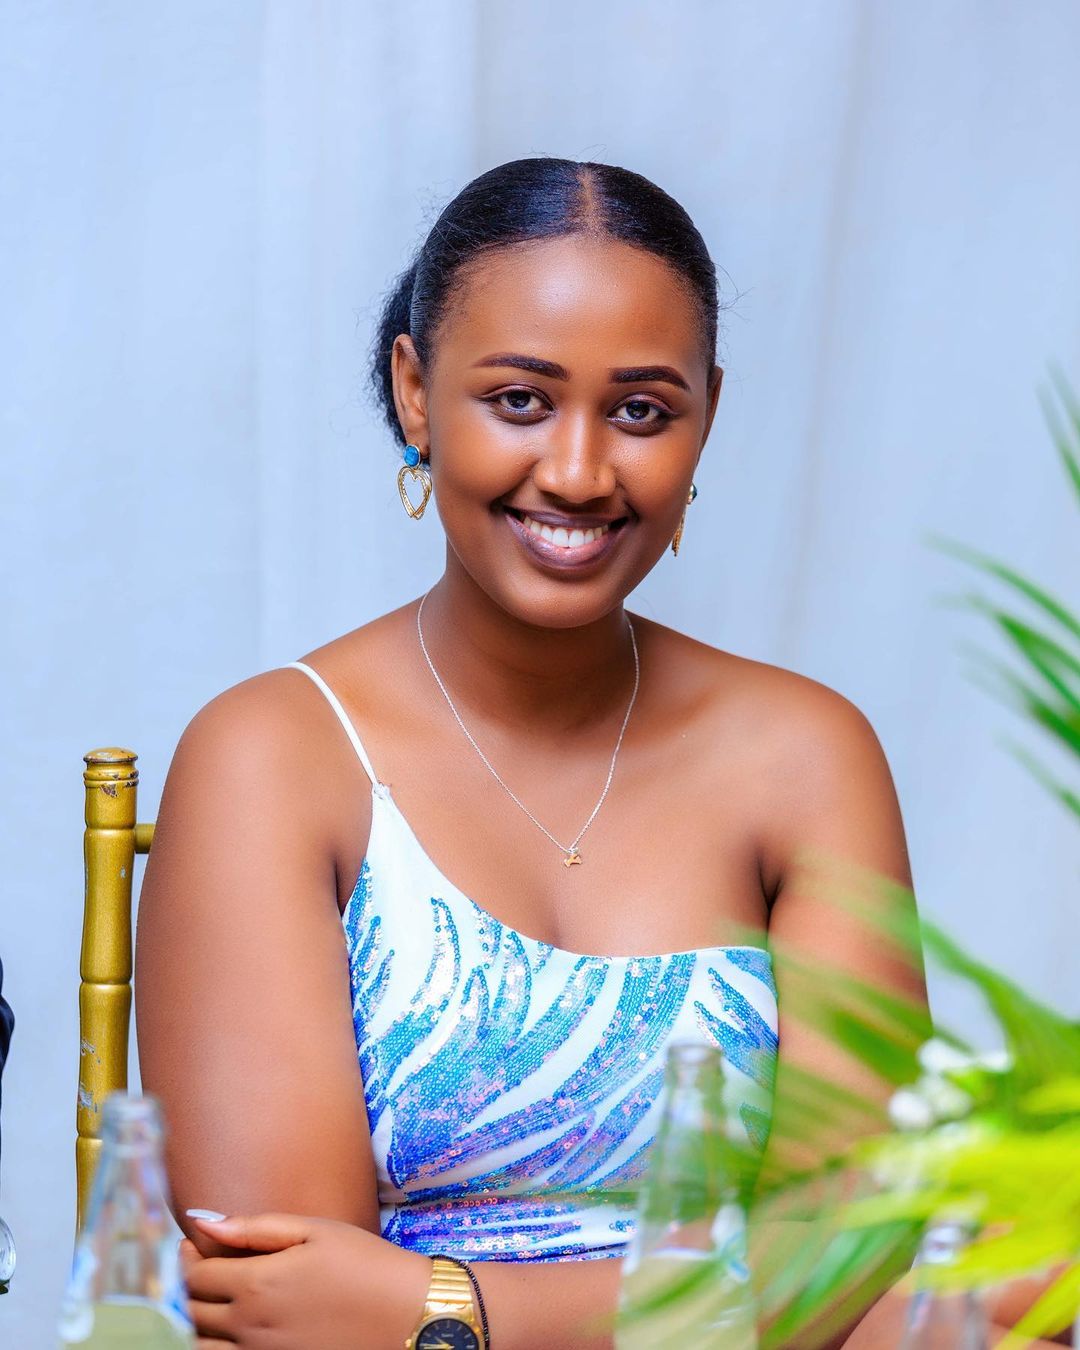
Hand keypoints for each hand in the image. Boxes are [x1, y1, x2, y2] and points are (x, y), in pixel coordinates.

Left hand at [182, 1212, 431, 1348]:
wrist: (405, 1313)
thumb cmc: (364, 1262)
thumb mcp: (314, 1230)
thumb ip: (256, 1227)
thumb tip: (205, 1222)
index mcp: (257, 1283)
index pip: (194, 1275)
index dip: (184, 1258)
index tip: (192, 1246)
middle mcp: (250, 1325)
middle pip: (190, 1311)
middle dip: (185, 1288)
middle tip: (197, 1271)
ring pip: (199, 1345)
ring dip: (193, 1323)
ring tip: (206, 1303)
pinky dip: (214, 1347)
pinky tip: (226, 1330)